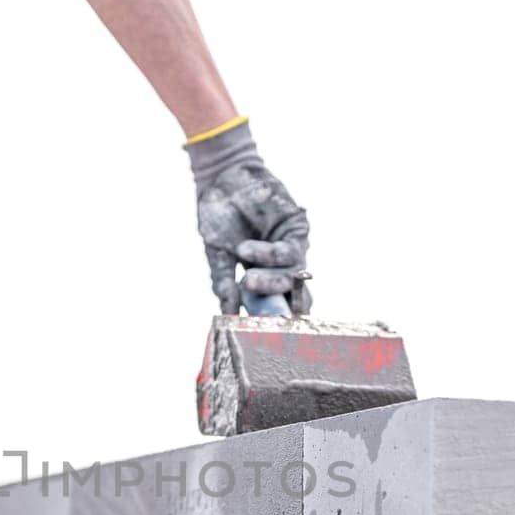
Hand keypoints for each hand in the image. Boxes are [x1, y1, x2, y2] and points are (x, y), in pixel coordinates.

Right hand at [188, 120, 311, 315]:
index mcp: (265, 274)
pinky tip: (246, 251)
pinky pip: (289, 251)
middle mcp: (283, 263)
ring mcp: (292, 245)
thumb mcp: (217, 255)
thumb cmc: (219, 217)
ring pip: (292, 277)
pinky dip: (269, 256)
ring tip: (245, 280)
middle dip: (280, 309)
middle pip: (293, 296)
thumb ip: (224, 283)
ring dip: (269, 283)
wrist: (222, 178)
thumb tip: (229, 313)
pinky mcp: (297, 226)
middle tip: (266, 320)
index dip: (276, 320)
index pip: (278, 304)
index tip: (264, 335)